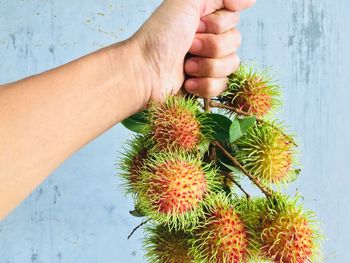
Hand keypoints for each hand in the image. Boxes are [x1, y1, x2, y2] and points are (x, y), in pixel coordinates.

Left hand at [133, 0, 255, 101]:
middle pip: (235, 42)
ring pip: (231, 65)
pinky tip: (188, 83)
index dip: (218, 24)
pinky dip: (204, 85)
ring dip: (207, 66)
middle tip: (189, 46)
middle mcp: (208, 40)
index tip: (197, 25)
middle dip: (211, 46)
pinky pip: (222, 86)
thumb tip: (249, 1)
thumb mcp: (186, 2)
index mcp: (205, 20)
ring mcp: (207, 64)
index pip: (233, 19)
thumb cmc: (160, 36)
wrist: (144, 72)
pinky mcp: (204, 86)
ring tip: (186, 66)